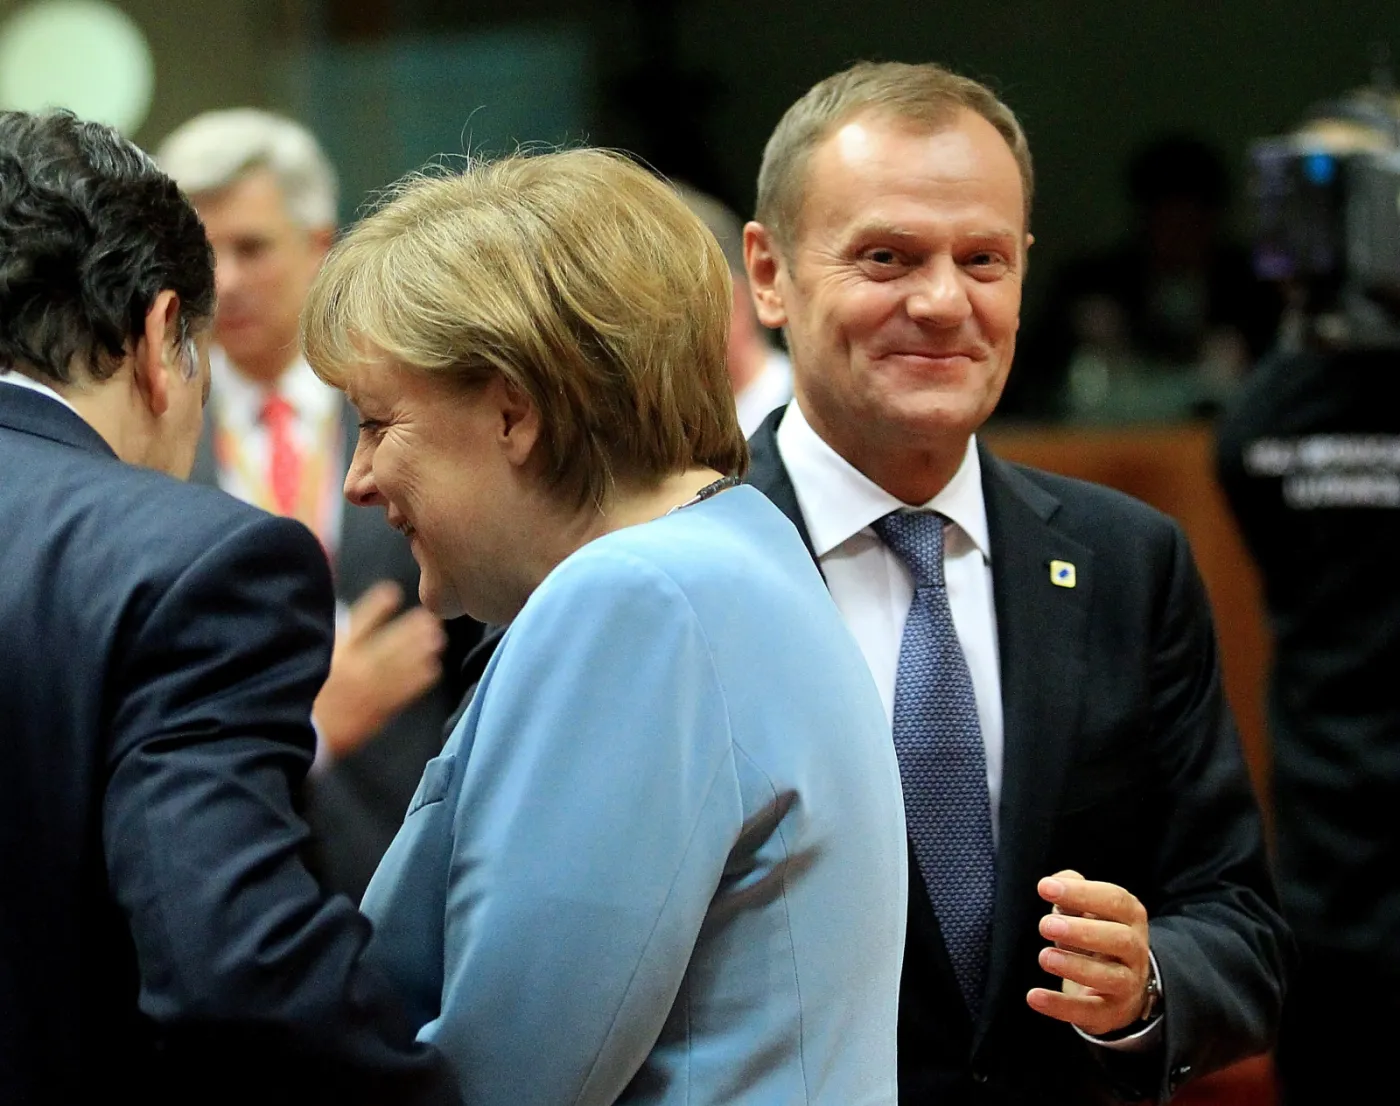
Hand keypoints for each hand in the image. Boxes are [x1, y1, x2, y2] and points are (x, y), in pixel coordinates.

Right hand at [313, 581, 445, 760]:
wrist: (288, 735)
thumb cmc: (296, 693)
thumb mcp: (302, 656)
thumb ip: (323, 631)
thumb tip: (331, 602)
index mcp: (333, 652)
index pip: (358, 622)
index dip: (377, 606)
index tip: (393, 592)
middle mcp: (353, 668)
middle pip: (388, 643)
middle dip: (410, 629)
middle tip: (430, 618)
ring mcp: (366, 691)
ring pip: (399, 666)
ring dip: (420, 651)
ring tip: (438, 639)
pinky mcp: (373, 713)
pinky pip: (401, 694)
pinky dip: (419, 680)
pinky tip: (433, 669)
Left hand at [1025, 869, 1152, 1036]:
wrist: (1121, 986)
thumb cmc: (1096, 935)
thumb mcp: (1088, 910)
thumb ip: (1073, 890)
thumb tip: (1056, 881)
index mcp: (1130, 917)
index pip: (1115, 900)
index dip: (1081, 893)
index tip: (1045, 888)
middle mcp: (1135, 950)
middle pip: (1120, 939)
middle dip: (1082, 931)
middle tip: (1045, 924)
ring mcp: (1127, 983)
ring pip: (1112, 977)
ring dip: (1075, 966)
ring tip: (1045, 957)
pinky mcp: (1111, 1012)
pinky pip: (1090, 1011)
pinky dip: (1061, 1006)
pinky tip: (1034, 997)